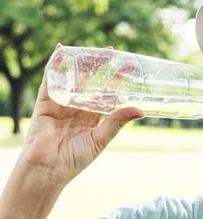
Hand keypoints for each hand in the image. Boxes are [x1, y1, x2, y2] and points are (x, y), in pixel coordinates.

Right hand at [23, 44, 144, 183]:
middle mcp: (77, 108)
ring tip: (92, 49)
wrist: (49, 168)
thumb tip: (140, 110)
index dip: (117, 80)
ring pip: (72, 78)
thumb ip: (116, 122)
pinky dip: (55, 65)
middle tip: (110, 51)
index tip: (128, 66)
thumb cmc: (74, 159)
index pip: (107, 93)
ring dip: (81, 63)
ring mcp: (61, 103)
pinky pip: (50, 80)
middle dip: (99, 67)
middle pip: (90, 82)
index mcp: (92, 117)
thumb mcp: (100, 139)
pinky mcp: (45, 102)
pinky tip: (62, 50)